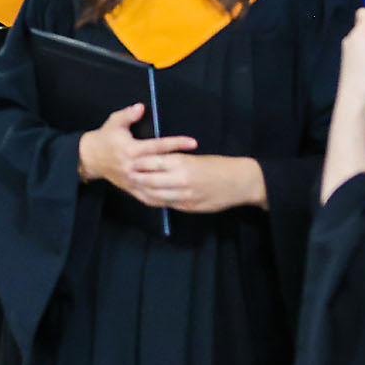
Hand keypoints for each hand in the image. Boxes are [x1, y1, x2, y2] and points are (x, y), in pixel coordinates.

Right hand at [78, 103, 198, 197]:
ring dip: (174, 182)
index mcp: (130, 149)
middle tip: (200, 162)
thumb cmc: (105, 137)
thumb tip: (141, 107)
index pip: (158, 146)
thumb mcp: (114, 122)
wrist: (89, 157)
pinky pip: (148, 196)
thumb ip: (128, 114)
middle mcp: (132, 166)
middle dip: (181, 163)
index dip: (176, 143)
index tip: (193, 142)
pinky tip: (175, 196)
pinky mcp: (130, 187)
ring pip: (156, 183)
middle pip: (161, 165)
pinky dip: (161, 197)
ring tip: (193, 181)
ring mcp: (131, 179)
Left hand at [132, 153, 266, 212]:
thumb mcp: (194, 158)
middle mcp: (180, 179)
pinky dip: (154, 201)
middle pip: (148, 180)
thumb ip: (175, 161)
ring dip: (141, 191)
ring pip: (154, 195)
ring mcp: (184, 195)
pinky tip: (147, 197)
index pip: (150, 162)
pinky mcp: (188, 206)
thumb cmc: (218, 166)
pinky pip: (165, 204)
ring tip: (131, 186)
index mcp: (181, 163)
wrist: (240, 182)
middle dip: (135, 178)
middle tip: (123, 174)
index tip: (127, 159)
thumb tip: (156, 162)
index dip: (137, 162)